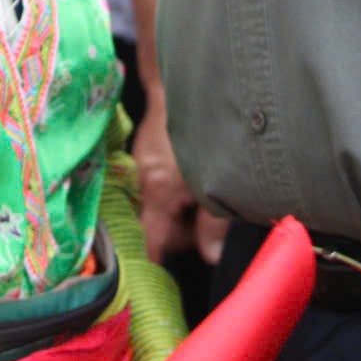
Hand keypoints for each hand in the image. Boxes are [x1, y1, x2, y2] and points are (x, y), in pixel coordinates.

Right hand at [132, 85, 199, 262]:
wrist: (191, 74)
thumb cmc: (208, 129)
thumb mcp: (216, 183)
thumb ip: (214, 225)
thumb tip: (211, 260)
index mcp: (157, 193)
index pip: (147, 245)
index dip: (154, 268)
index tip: (163, 286)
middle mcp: (144, 180)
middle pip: (156, 226)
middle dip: (180, 236)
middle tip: (209, 232)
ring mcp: (145, 162)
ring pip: (161, 204)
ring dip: (181, 212)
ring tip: (207, 205)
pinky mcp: (151, 148)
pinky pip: (163, 183)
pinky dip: (178, 191)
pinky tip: (197, 183)